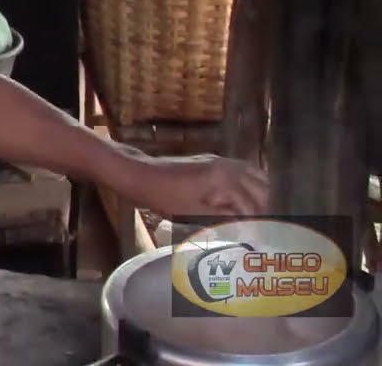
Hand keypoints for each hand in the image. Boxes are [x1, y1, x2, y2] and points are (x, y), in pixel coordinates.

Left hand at [122, 154, 268, 219]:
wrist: (140, 174)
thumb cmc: (163, 196)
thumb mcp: (194, 214)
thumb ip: (224, 221)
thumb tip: (249, 232)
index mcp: (226, 179)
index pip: (254, 206)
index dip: (258, 227)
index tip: (264, 242)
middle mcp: (230, 166)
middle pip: (262, 190)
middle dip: (264, 211)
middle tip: (263, 231)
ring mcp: (222, 161)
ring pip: (257, 178)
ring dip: (261, 197)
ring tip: (258, 218)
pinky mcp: (214, 161)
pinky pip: (244, 171)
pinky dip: (251, 185)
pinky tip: (247, 201)